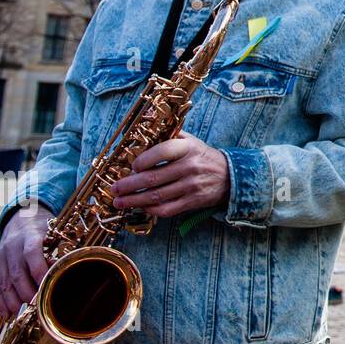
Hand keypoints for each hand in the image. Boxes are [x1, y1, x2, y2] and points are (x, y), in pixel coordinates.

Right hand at [0, 204, 52, 318]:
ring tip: (20, 315)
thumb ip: (55, 253)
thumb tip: (60, 273)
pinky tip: (6, 313)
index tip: (47, 288)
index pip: (32, 255)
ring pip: (5, 282)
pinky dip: (0, 301)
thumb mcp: (53, 235)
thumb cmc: (43, 230)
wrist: (20, 219)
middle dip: (26, 293)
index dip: (39, 273)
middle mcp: (12, 247)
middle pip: (17, 274)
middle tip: (35, 307)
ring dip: (12, 301)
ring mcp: (1, 257)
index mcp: (30, 237)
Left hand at [110, 130, 230, 217]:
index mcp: (188, 148)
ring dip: (134, 200)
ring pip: (157, 196)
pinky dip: (150, 210)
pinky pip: (167, 209)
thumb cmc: (203, 156)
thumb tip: (142, 134)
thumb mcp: (191, 141)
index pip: (162, 152)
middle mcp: (190, 166)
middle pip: (153, 178)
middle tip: (114, 188)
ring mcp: (191, 186)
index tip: (132, 166)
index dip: (143, 160)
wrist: (230, 176)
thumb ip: (169, 136)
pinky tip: (140, 207)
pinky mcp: (193, 201)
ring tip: (119, 202)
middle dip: (129, 185)